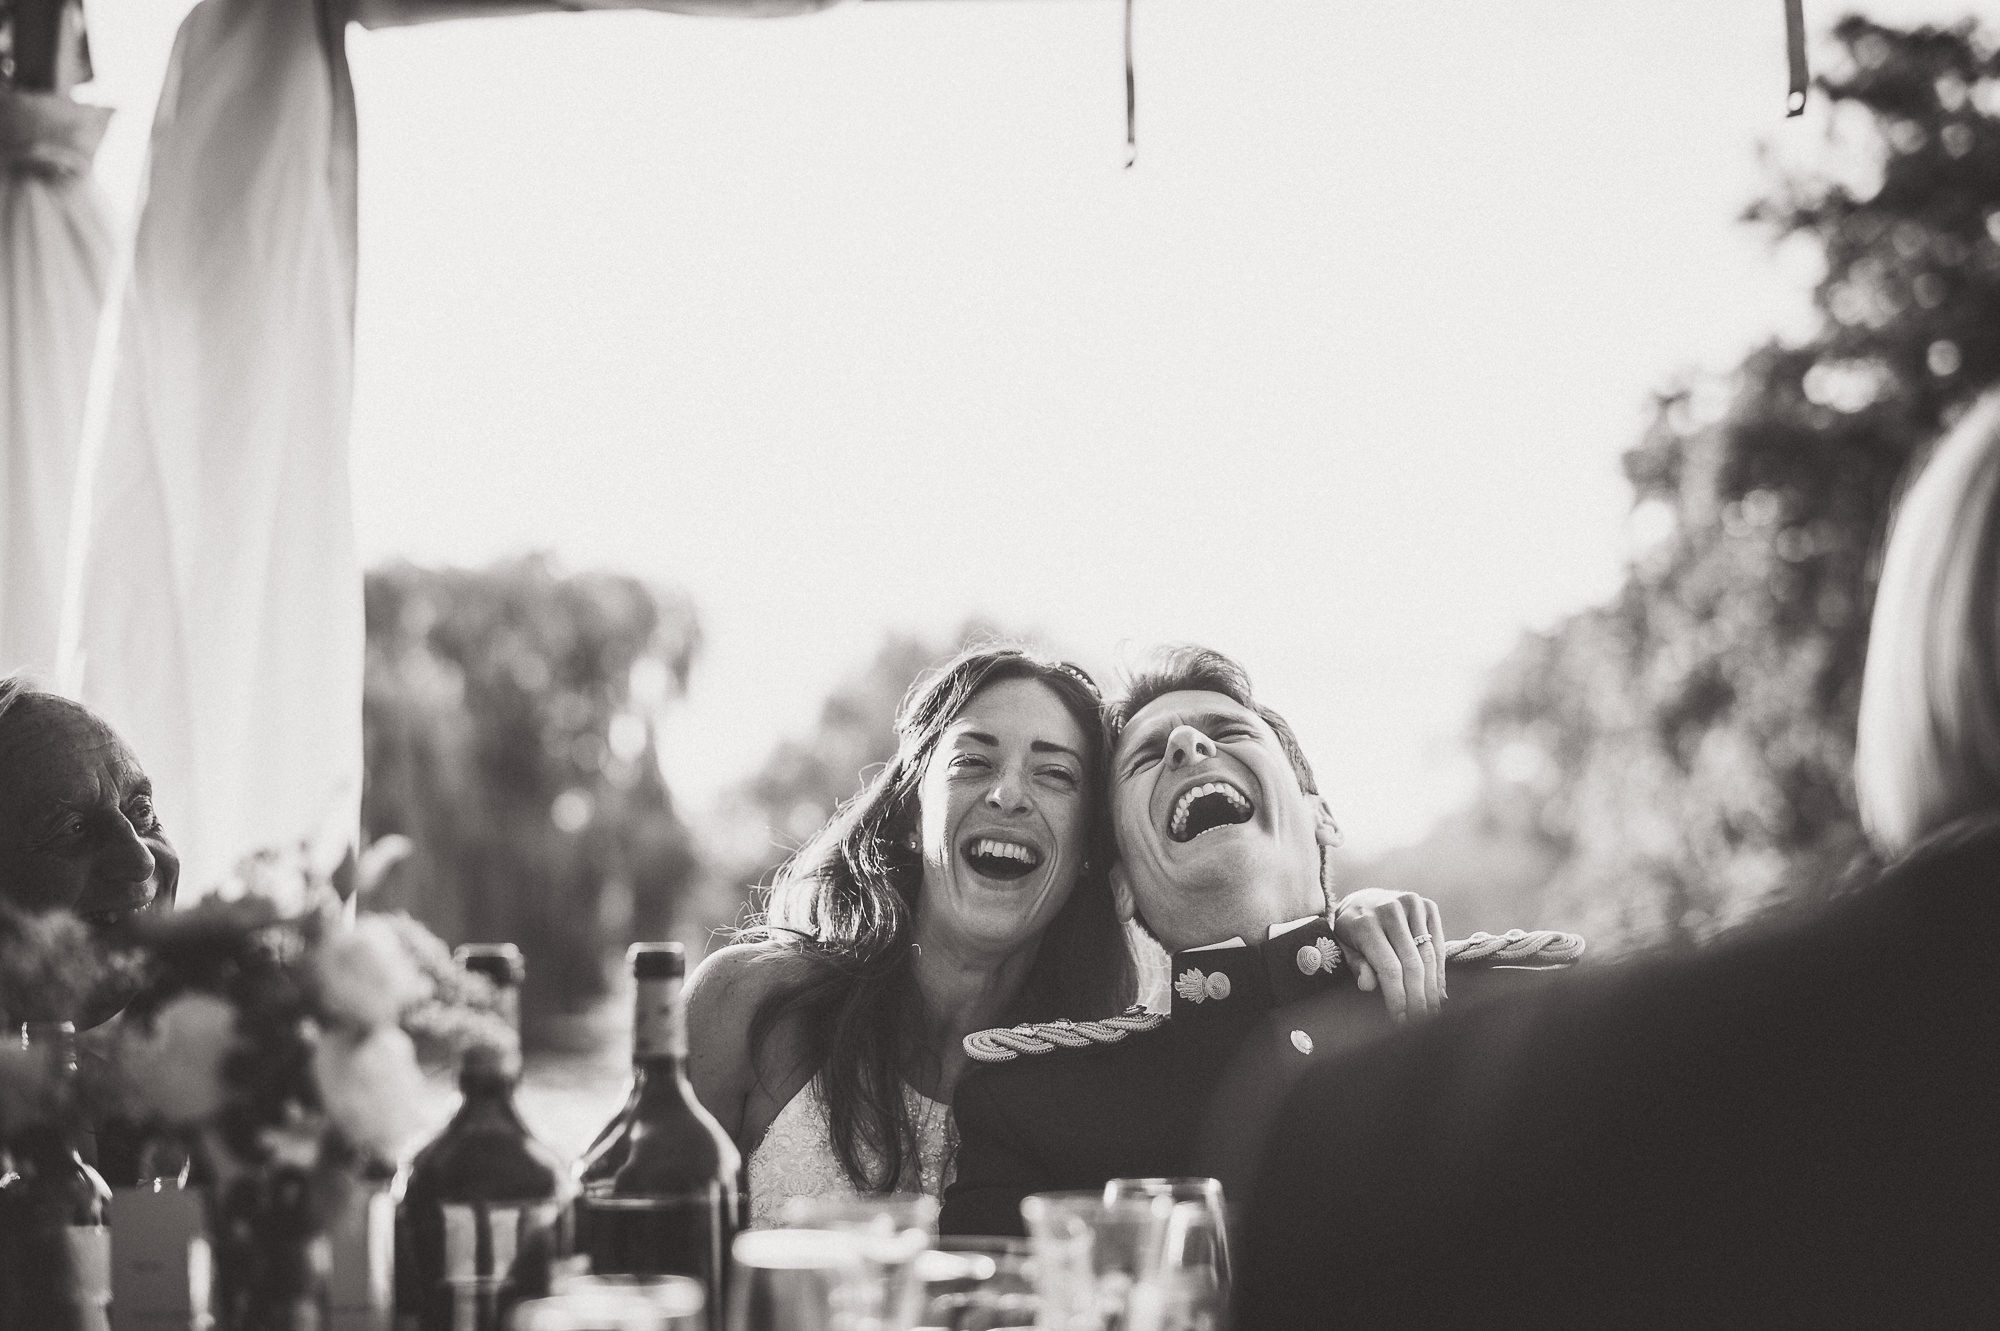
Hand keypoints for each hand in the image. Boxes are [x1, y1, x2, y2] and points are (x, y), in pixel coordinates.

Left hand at [1331, 888, 1444, 1022]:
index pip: (1388, 968)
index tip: (1401, 1020)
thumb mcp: (1345, 948)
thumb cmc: (1352, 932)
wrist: (1363, 899)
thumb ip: (1357, 966)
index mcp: (1365, 923)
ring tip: (1432, 1011)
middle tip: (1420, 1021)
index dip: (1397, 997)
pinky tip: (1438, 991)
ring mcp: (1411, 904)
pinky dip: (1439, 970)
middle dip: (1417, 997)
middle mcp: (1389, 909)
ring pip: (1428, 955)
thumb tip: (1367, 986)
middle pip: (1412, 963)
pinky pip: (1438, 944)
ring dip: (1432, 987)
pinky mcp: (1427, 905)